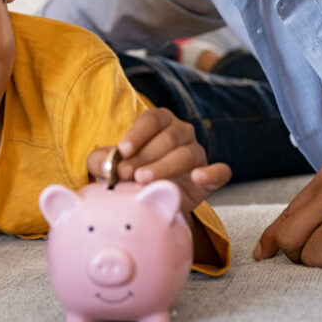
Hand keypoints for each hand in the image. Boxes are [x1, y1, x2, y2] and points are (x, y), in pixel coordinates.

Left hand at [87, 107, 231, 214]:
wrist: (149, 202)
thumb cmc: (128, 176)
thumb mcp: (109, 167)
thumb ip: (101, 161)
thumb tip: (106, 164)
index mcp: (159, 122)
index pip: (152, 119)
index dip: (137, 134)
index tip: (123, 151)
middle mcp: (182, 133)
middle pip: (168, 137)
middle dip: (145, 156)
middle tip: (127, 174)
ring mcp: (198, 154)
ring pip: (187, 154)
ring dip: (165, 166)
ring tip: (144, 180)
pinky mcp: (211, 177)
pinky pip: (220, 171)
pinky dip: (211, 173)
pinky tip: (198, 178)